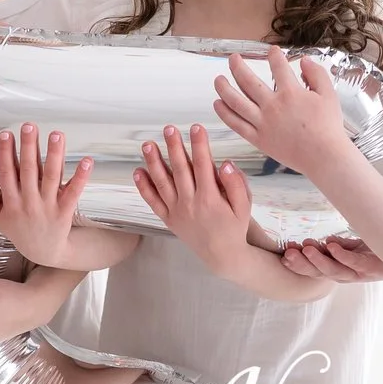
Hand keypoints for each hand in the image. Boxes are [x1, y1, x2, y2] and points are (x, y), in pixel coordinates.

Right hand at [0, 123, 91, 264]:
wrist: (45, 253)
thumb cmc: (22, 232)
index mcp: (12, 202)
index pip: (7, 173)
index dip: (6, 153)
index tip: (6, 135)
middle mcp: (29, 202)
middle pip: (28, 170)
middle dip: (28, 147)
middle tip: (29, 127)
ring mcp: (48, 206)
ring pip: (51, 177)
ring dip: (54, 155)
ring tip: (56, 135)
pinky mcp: (65, 211)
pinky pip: (73, 192)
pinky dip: (80, 177)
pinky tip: (86, 162)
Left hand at [133, 123, 253, 274]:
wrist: (222, 256)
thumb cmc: (235, 227)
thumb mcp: (244, 206)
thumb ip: (236, 184)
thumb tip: (225, 164)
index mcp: (211, 198)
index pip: (204, 165)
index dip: (199, 145)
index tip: (196, 127)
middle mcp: (191, 204)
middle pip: (180, 170)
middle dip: (174, 147)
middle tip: (168, 128)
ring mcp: (177, 212)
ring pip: (163, 183)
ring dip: (154, 162)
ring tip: (147, 144)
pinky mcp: (169, 219)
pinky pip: (153, 202)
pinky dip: (144, 187)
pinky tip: (138, 171)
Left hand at [213, 45, 351, 175]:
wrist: (323, 156)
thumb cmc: (328, 127)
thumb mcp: (329, 95)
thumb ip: (317, 74)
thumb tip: (305, 61)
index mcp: (291, 92)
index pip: (277, 66)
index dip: (274, 55)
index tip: (272, 51)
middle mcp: (273, 105)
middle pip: (248, 80)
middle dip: (237, 66)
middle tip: (233, 58)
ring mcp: (263, 122)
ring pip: (236, 101)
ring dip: (224, 88)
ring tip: (218, 79)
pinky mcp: (258, 139)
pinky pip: (236, 124)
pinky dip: (225, 113)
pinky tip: (218, 104)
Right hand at [279, 235, 382, 282]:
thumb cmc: (380, 253)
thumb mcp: (356, 247)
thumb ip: (340, 246)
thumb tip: (324, 242)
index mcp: (340, 270)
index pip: (315, 269)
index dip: (299, 264)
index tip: (284, 254)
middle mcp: (348, 275)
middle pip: (320, 274)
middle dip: (303, 265)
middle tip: (289, 254)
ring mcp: (360, 273)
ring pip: (335, 272)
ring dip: (319, 261)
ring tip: (306, 249)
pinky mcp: (372, 268)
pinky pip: (355, 264)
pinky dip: (342, 256)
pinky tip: (332, 246)